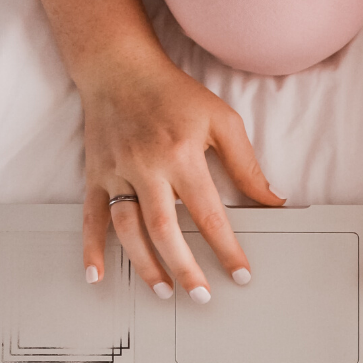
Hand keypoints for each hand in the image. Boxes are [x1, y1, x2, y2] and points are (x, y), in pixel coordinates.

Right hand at [80, 52, 283, 298]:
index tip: (241, 275)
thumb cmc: (174, 94)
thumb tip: (272, 201)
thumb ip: (246, 165)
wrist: (118, 66)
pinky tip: (97, 275)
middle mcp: (146, 167)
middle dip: (185, 268)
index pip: (209, 214)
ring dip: (145, 265)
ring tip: (165, 292)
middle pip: (165, 229)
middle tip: (203, 297)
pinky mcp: (95, 174)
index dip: (227, 249)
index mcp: (182, 155)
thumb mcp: (221, 120)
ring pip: (128, 229)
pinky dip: (91, 248)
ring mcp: (117, 172)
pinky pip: (90, 216)